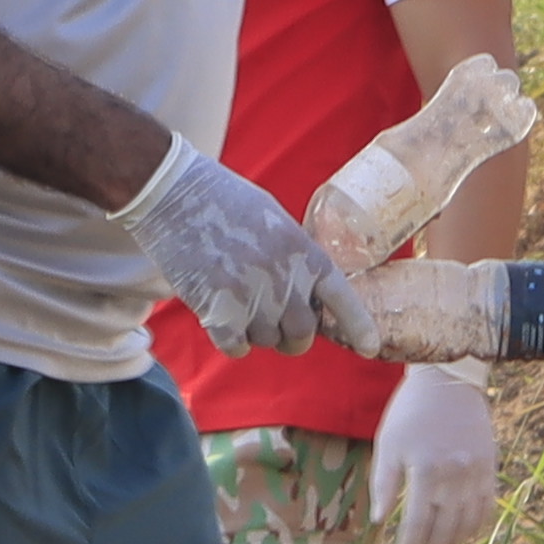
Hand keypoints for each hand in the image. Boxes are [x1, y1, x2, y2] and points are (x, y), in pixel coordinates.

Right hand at [119, 137, 374, 355]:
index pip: (342, 299)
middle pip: (302, 335)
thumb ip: (295, 261)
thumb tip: (304, 302)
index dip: (359, 327)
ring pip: (266, 341)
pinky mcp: (218, 311)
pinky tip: (219, 315)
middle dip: (291, 337)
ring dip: (254, 331)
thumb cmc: (225, 201)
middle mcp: (285, 279)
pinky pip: (236, 347)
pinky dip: (230, 341)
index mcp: (304, 252)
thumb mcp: (276, 222)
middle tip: (273, 321)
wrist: (174, 194)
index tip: (369, 349)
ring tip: (234, 296)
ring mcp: (253, 297)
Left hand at [369, 363, 501, 543]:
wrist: (449, 381)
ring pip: (467, 522)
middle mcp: (455, 474)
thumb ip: (384, 483)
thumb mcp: (388, 444)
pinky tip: (461, 535)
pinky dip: (475, 527)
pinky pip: (487, 507)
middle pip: (444, 527)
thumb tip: (381, 519)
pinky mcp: (490, 467)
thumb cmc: (410, 412)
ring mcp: (477, 472)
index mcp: (426, 469)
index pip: (419, 521)